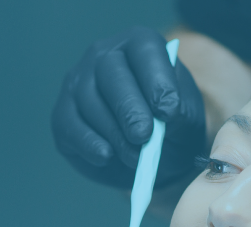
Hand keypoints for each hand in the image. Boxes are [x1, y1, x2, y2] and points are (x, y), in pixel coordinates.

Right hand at [51, 26, 205, 188]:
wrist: (154, 153)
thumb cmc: (172, 126)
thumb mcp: (186, 118)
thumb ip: (179, 113)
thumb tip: (164, 117)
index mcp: (140, 45)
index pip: (145, 49)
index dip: (157, 80)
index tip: (169, 111)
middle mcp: (104, 55)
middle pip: (110, 73)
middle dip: (129, 108)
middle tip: (144, 136)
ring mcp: (78, 82)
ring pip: (90, 102)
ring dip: (114, 133)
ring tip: (136, 156)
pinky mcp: (63, 114)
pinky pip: (71, 126)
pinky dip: (90, 144)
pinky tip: (107, 156)